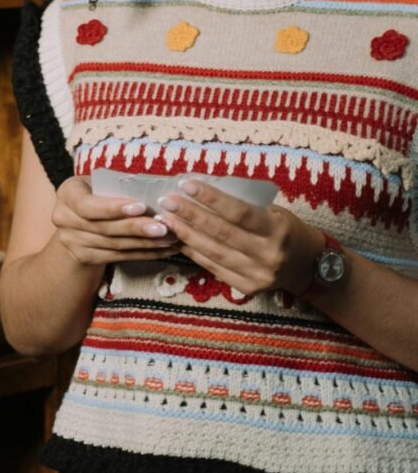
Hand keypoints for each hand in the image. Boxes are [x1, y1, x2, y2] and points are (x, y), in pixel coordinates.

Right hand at [52, 176, 182, 265]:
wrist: (76, 222)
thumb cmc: (97, 193)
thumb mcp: (100, 183)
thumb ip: (118, 186)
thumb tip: (155, 188)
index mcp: (67, 193)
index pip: (88, 205)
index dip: (114, 208)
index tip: (142, 206)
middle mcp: (63, 218)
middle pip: (104, 228)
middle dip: (136, 228)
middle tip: (163, 227)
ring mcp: (71, 241)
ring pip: (113, 245)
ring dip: (144, 243)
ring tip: (169, 238)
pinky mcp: (84, 257)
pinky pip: (117, 257)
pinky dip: (142, 254)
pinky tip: (162, 250)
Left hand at [156, 178, 320, 296]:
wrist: (308, 267)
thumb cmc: (287, 230)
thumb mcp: (275, 212)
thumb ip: (246, 206)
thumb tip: (205, 191)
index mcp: (277, 230)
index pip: (238, 212)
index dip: (210, 198)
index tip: (186, 184)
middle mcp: (267, 254)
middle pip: (221, 233)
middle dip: (190, 215)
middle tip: (167, 201)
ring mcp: (257, 275)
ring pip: (213, 253)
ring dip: (185, 235)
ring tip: (166, 220)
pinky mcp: (247, 288)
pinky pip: (214, 268)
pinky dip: (194, 253)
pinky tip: (178, 240)